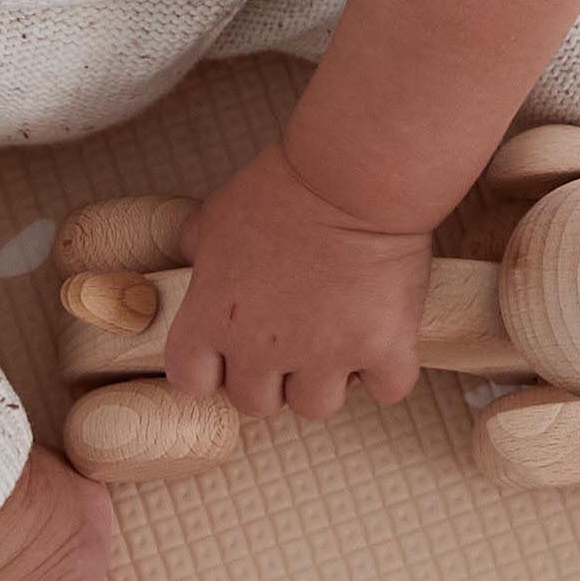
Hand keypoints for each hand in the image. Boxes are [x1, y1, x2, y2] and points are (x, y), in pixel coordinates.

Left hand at [162, 140, 431, 422]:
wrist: (354, 174)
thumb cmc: (283, 185)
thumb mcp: (218, 211)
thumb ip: (198, 247)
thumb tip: (193, 258)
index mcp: (215, 317)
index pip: (192, 380)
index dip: (212, 368)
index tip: (231, 349)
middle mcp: (263, 348)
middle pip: (256, 402)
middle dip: (271, 374)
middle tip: (293, 334)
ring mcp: (326, 354)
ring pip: (316, 406)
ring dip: (326, 378)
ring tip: (339, 334)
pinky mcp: (383, 348)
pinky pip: (387, 389)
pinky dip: (387, 370)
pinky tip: (383, 336)